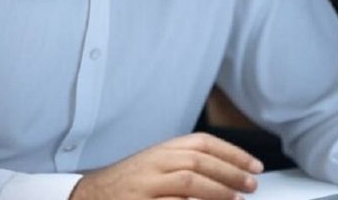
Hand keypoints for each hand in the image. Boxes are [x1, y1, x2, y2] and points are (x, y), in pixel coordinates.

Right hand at [69, 132, 263, 199]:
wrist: (85, 198)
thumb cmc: (125, 187)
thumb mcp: (154, 168)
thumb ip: (184, 166)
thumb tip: (225, 173)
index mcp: (160, 151)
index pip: (202, 143)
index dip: (232, 152)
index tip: (253, 165)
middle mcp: (153, 164)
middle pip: (198, 161)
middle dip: (230, 172)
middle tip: (251, 184)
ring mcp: (144, 185)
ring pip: (188, 182)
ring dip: (217, 191)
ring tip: (235, 199)